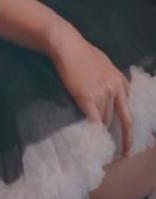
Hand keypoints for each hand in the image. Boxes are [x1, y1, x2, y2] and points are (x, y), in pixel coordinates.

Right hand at [49, 30, 132, 156]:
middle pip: (120, 117)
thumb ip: (111, 78)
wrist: (67, 46)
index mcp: (120, 80)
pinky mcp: (87, 98)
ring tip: (98, 140)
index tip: (130, 137)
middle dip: (123, 137)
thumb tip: (112, 90)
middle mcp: (115, 88)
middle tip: (123, 152)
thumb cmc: (82, 52)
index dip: (130, 125)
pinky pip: (94, 119)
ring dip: (102, 129)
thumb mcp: (104, 63)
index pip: (129, 107)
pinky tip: (93, 137)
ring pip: (105, 119)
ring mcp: (102, 93)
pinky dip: (94, 129)